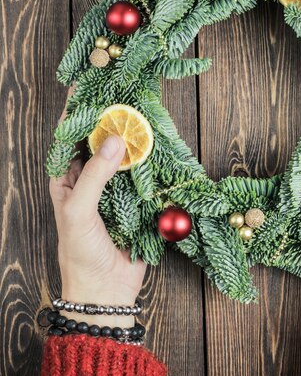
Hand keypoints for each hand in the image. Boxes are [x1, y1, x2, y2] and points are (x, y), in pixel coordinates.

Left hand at [49, 90, 146, 326]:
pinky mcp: (137, 198)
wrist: (106, 291)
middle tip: (124, 90)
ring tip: (143, 108)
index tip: (88, 84)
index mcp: (66, 178)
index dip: (77, 111)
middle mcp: (89, 178)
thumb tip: (116, 140)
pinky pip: (143, 172)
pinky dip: (151, 157)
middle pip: (99, 140)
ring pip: (124, 154)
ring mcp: (115, 187)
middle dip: (110, 117)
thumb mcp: (79, 211)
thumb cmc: (81, 252)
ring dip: (133, 135)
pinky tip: (159, 141)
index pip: (69, 136)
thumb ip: (95, 175)